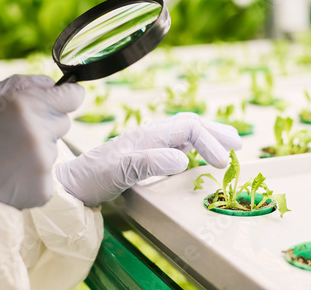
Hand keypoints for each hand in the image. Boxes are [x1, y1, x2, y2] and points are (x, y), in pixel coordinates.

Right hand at [0, 75, 83, 208]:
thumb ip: (25, 84)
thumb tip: (54, 83)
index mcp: (26, 104)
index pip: (74, 96)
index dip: (67, 97)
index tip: (63, 100)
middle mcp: (39, 132)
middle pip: (64, 123)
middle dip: (47, 125)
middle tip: (17, 134)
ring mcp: (43, 162)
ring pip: (55, 149)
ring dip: (39, 151)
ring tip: (9, 156)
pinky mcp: (44, 187)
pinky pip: (49, 174)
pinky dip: (35, 174)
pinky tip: (13, 174)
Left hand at [56, 112, 242, 206]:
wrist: (72, 184)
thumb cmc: (93, 178)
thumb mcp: (119, 171)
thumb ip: (150, 163)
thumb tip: (183, 159)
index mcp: (149, 135)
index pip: (189, 129)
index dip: (210, 142)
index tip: (223, 163)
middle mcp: (150, 135)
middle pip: (190, 125)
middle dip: (216, 133)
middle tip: (238, 143)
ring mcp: (147, 144)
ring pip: (184, 133)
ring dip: (207, 137)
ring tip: (225, 145)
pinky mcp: (143, 155)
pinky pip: (174, 145)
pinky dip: (192, 147)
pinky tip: (194, 155)